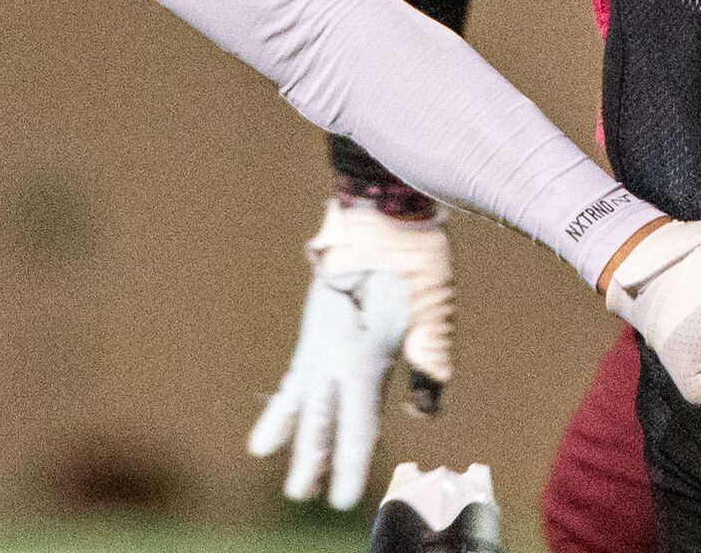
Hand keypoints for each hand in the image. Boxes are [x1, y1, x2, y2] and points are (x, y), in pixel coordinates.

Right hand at [246, 197, 456, 508]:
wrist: (380, 203)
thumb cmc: (413, 255)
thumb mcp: (430, 310)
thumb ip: (428, 362)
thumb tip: (426, 415)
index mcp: (361, 352)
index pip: (356, 423)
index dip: (352, 463)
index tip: (344, 498)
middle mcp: (333, 349)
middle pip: (321, 417)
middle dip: (313, 458)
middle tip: (301, 495)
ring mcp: (321, 335)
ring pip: (304, 396)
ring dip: (295, 430)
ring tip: (271, 459)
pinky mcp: (319, 323)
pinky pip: (299, 371)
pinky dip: (289, 397)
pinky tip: (278, 413)